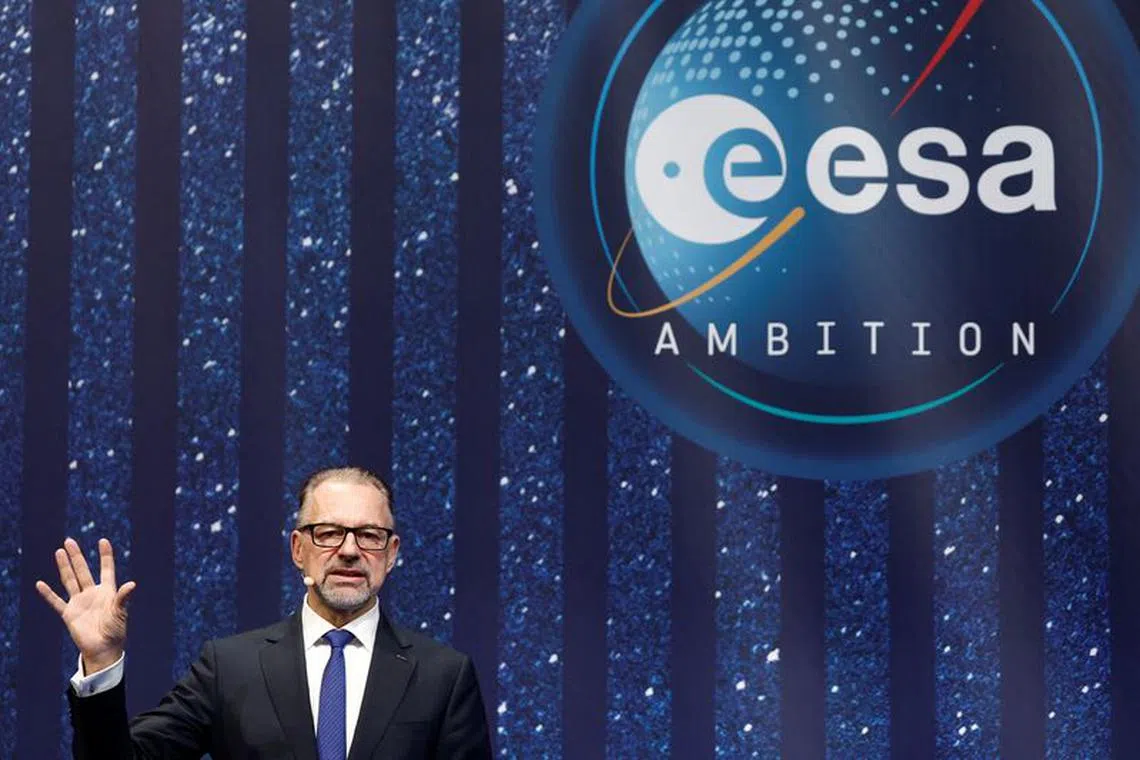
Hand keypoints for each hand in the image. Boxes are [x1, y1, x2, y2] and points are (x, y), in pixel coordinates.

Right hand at [36, 537, 136, 674]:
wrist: (103, 649)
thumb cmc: (115, 631)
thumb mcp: (120, 613)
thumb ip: (123, 598)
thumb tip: (132, 584)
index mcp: (107, 592)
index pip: (106, 569)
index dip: (105, 556)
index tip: (103, 541)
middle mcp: (92, 594)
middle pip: (83, 571)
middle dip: (76, 556)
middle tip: (69, 541)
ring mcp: (79, 602)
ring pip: (70, 581)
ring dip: (64, 567)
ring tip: (58, 552)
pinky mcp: (69, 614)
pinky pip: (56, 602)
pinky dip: (48, 594)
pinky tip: (40, 584)